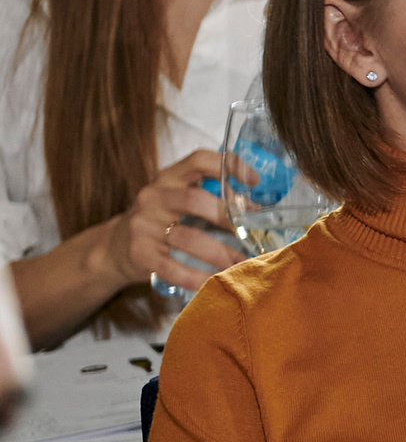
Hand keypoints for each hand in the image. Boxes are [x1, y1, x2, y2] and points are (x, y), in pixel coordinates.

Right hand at [108, 150, 242, 294]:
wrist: (114, 248)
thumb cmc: (160, 221)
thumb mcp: (178, 198)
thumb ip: (209, 194)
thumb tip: (254, 206)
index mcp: (168, 178)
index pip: (199, 159)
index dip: (230, 165)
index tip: (254, 181)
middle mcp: (153, 197)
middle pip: (196, 200)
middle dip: (228, 217)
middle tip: (250, 232)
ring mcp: (143, 225)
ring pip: (188, 237)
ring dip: (220, 253)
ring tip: (241, 264)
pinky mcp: (139, 253)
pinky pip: (172, 268)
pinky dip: (196, 277)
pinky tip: (212, 282)